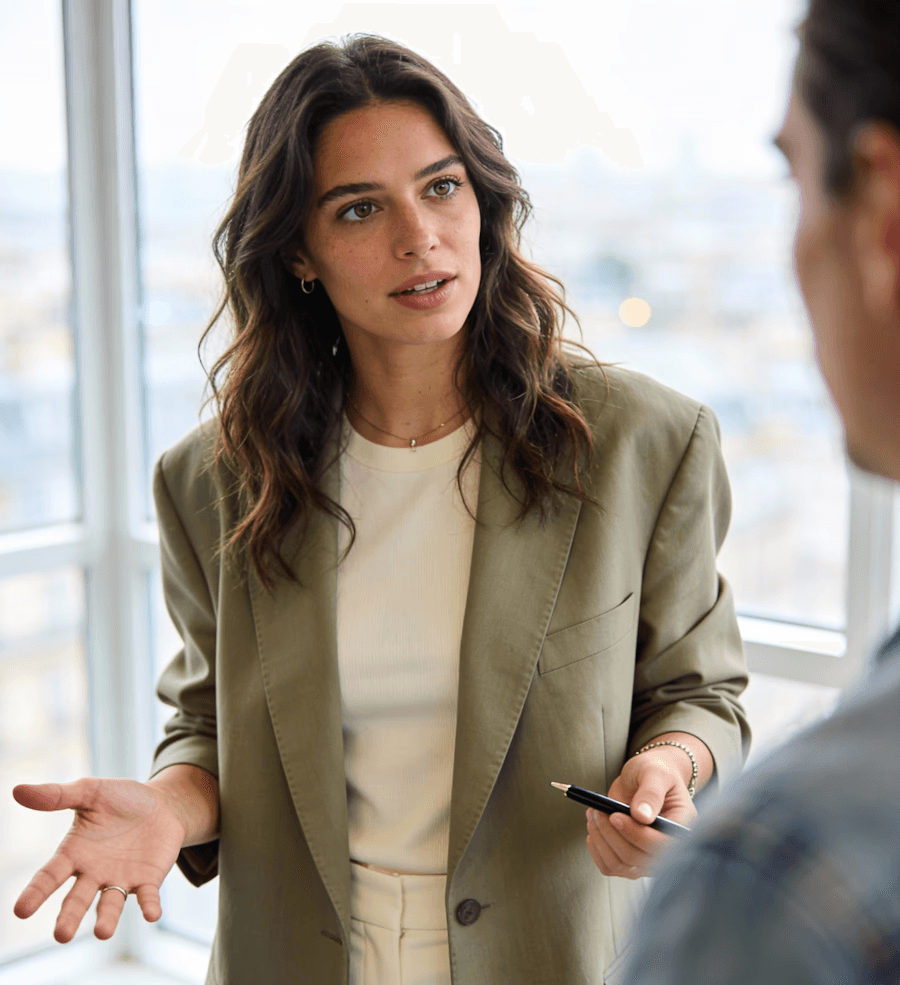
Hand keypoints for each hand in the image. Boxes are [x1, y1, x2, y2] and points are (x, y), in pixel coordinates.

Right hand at [12, 777, 187, 942]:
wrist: (162, 803)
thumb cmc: (120, 799)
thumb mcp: (90, 792)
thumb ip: (57, 795)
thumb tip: (17, 790)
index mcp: (74, 854)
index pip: (49, 876)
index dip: (36, 892)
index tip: (21, 910)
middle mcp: (93, 873)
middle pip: (77, 899)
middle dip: (70, 917)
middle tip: (62, 935)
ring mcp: (120, 879)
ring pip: (110, 904)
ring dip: (107, 919)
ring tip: (103, 932)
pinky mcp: (148, 880)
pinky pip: (147, 896)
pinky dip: (149, 905)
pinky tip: (152, 914)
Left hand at [585, 751, 696, 879]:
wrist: (646, 777)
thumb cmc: (656, 772)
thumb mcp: (655, 773)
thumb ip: (651, 792)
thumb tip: (642, 816)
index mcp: (682, 828)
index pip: (661, 845)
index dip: (636, 834)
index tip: (614, 816)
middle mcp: (668, 848)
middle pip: (638, 858)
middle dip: (612, 835)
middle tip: (597, 811)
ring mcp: (650, 857)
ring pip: (622, 866)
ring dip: (602, 842)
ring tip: (593, 816)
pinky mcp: (633, 859)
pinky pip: (612, 867)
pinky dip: (598, 851)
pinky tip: (594, 831)